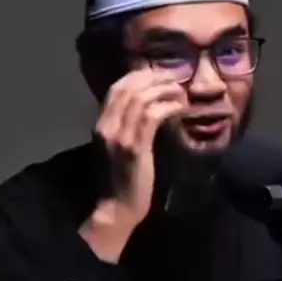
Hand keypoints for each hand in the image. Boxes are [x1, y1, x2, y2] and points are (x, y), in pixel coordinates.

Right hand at [79, 69, 186, 260]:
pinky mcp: (135, 148)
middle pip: (129, 88)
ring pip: (142, 98)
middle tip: (175, 80)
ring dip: (164, 90)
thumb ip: (127, 124)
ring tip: (180, 92)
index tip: (159, 75)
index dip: (139, 76)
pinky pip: (152, 117)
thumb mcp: (120, 145)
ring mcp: (119, 136)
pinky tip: (180, 108)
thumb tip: (148, 104)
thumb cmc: (123, 177)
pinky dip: (168, 107)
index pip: (117, 88)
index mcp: (101, 124)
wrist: (118, 206)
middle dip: (155, 78)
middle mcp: (107, 126)